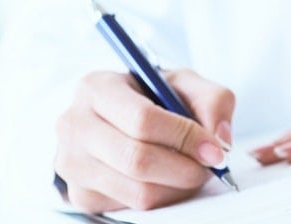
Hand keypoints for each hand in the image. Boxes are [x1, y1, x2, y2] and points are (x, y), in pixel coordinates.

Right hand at [55, 69, 234, 212]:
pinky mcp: (81, 195)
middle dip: (185, 168)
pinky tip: (167, 180)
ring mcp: (72, 163)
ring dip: (177, 186)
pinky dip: (161, 199)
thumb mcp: (185, 84)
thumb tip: (219, 138)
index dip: (185, 137)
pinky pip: (131, 207)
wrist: (120, 119)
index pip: (142, 120)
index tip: (214, 148)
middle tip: (208, 166)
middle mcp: (74, 124)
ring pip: (138, 191)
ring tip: (190, 170)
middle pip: (138, 160)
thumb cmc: (154, 98)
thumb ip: (212, 100)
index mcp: (97, 88)